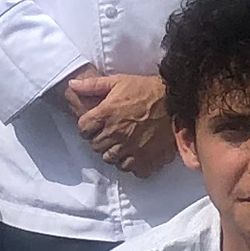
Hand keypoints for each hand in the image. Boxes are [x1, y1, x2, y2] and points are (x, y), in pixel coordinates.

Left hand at [60, 69, 174, 174]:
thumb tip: (72, 84)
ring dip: (113, 152)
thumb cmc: (147, 89)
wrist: (177, 101)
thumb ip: (93, 85)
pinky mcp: (146, 159)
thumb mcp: (119, 81)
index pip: (83, 129)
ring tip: (121, 143)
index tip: (94, 125)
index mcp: (106, 114)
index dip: (87, 127)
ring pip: (110, 159)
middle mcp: (116, 133)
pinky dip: (131, 163)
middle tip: (109, 133)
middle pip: (95, 146)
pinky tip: (135, 153)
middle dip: (99, 140)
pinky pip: (130, 169)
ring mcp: (131, 148)